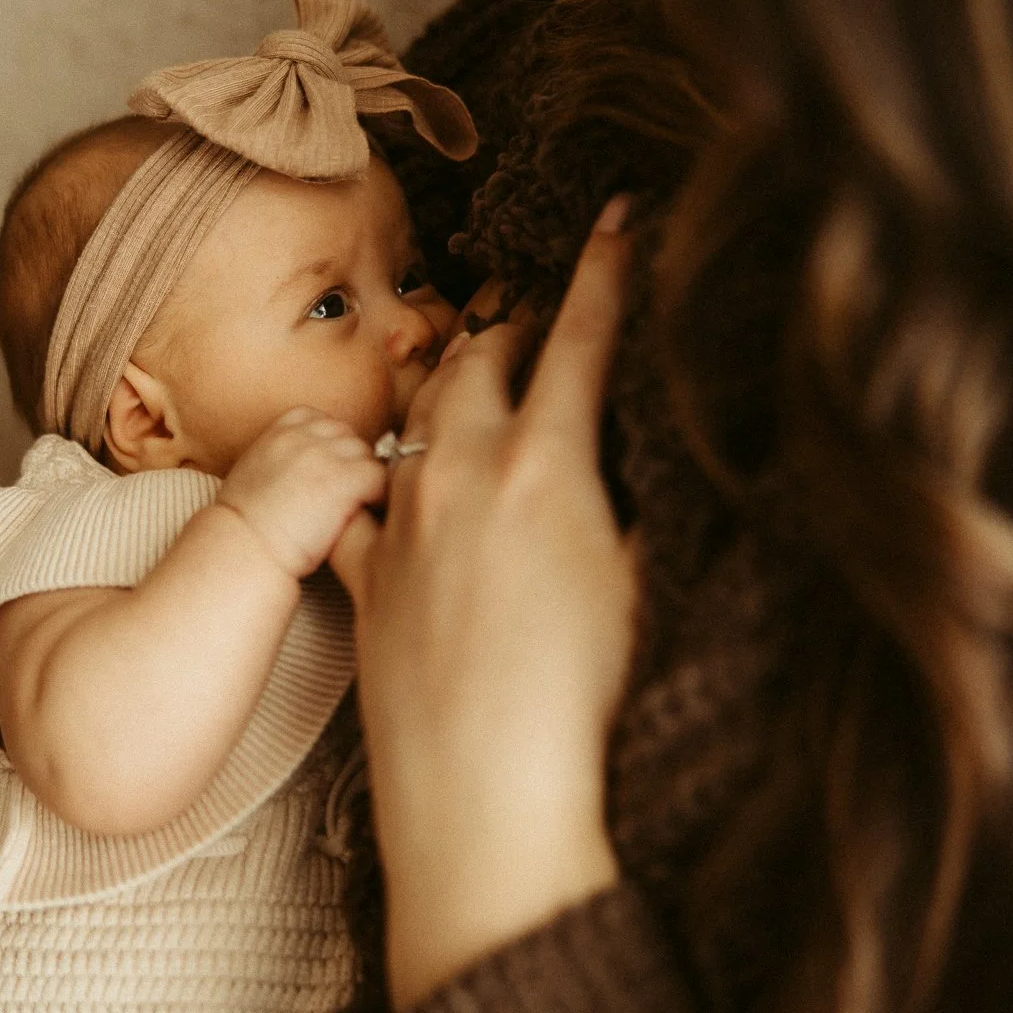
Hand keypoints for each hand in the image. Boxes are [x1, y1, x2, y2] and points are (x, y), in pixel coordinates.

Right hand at [218, 408, 386, 579]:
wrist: (243, 550)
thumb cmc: (244, 527)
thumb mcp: (254, 474)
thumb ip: (281, 460)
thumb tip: (305, 472)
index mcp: (279, 432)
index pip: (319, 420)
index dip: (329, 446)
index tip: (327, 472)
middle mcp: (303, 436)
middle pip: (347, 435)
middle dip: (349, 462)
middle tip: (347, 494)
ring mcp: (326, 455)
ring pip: (366, 455)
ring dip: (365, 479)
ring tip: (357, 507)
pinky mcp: (345, 480)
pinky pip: (379, 477)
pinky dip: (378, 496)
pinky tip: (365, 516)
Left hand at [330, 200, 636, 1010]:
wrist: (483, 798)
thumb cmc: (584, 702)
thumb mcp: (650, 587)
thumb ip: (644, 505)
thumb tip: (649, 457)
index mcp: (548, 466)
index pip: (580, 339)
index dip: (604, 271)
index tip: (614, 214)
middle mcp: (464, 475)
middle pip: (484, 361)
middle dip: (513, 318)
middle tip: (534, 300)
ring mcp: (404, 524)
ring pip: (418, 417)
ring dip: (447, 379)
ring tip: (467, 361)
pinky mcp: (365, 580)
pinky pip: (363, 498)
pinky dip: (381, 470)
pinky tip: (389, 474)